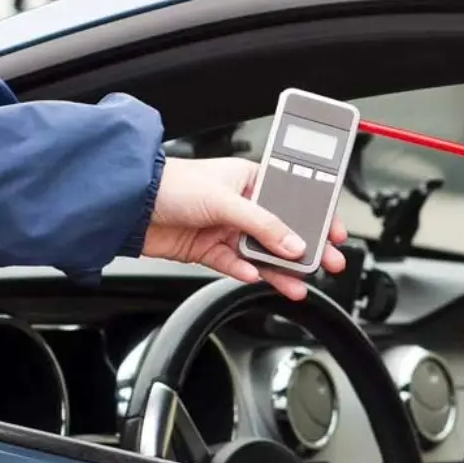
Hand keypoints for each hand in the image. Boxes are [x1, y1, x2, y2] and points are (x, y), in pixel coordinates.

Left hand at [141, 157, 346, 300]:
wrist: (127, 205)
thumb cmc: (171, 183)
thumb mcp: (225, 199)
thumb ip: (263, 224)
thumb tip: (293, 243)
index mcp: (251, 179)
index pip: (294, 198)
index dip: (317, 216)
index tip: (336, 233)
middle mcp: (241, 203)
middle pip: (282, 230)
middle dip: (305, 248)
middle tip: (329, 263)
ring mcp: (226, 228)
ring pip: (262, 253)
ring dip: (279, 269)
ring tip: (297, 284)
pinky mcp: (209, 249)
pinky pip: (236, 265)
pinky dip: (246, 272)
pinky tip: (255, 276)